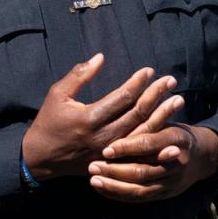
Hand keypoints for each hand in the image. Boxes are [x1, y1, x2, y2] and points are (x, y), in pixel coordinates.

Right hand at [22, 54, 183, 179]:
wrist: (40, 159)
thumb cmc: (48, 122)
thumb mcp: (57, 94)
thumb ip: (79, 75)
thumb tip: (100, 57)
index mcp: (89, 118)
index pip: (122, 98)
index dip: (138, 83)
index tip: (149, 71)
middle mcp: (103, 136)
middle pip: (138, 114)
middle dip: (156, 95)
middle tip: (171, 81)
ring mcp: (109, 152)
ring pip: (142, 132)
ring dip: (162, 115)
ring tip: (177, 100)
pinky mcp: (112, 161)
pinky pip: (138, 148)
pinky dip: (154, 135)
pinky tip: (166, 124)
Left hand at [86, 124, 217, 202]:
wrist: (202, 157)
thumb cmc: (175, 134)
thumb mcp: (167, 122)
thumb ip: (149, 120)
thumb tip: (122, 105)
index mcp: (176, 139)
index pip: (148, 144)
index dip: (126, 147)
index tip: (106, 149)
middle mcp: (176, 163)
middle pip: (142, 171)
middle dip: (115, 170)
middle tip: (93, 165)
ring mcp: (171, 182)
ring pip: (139, 189)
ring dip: (114, 185)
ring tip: (94, 179)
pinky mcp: (165, 194)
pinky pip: (139, 198)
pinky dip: (119, 194)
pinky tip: (102, 188)